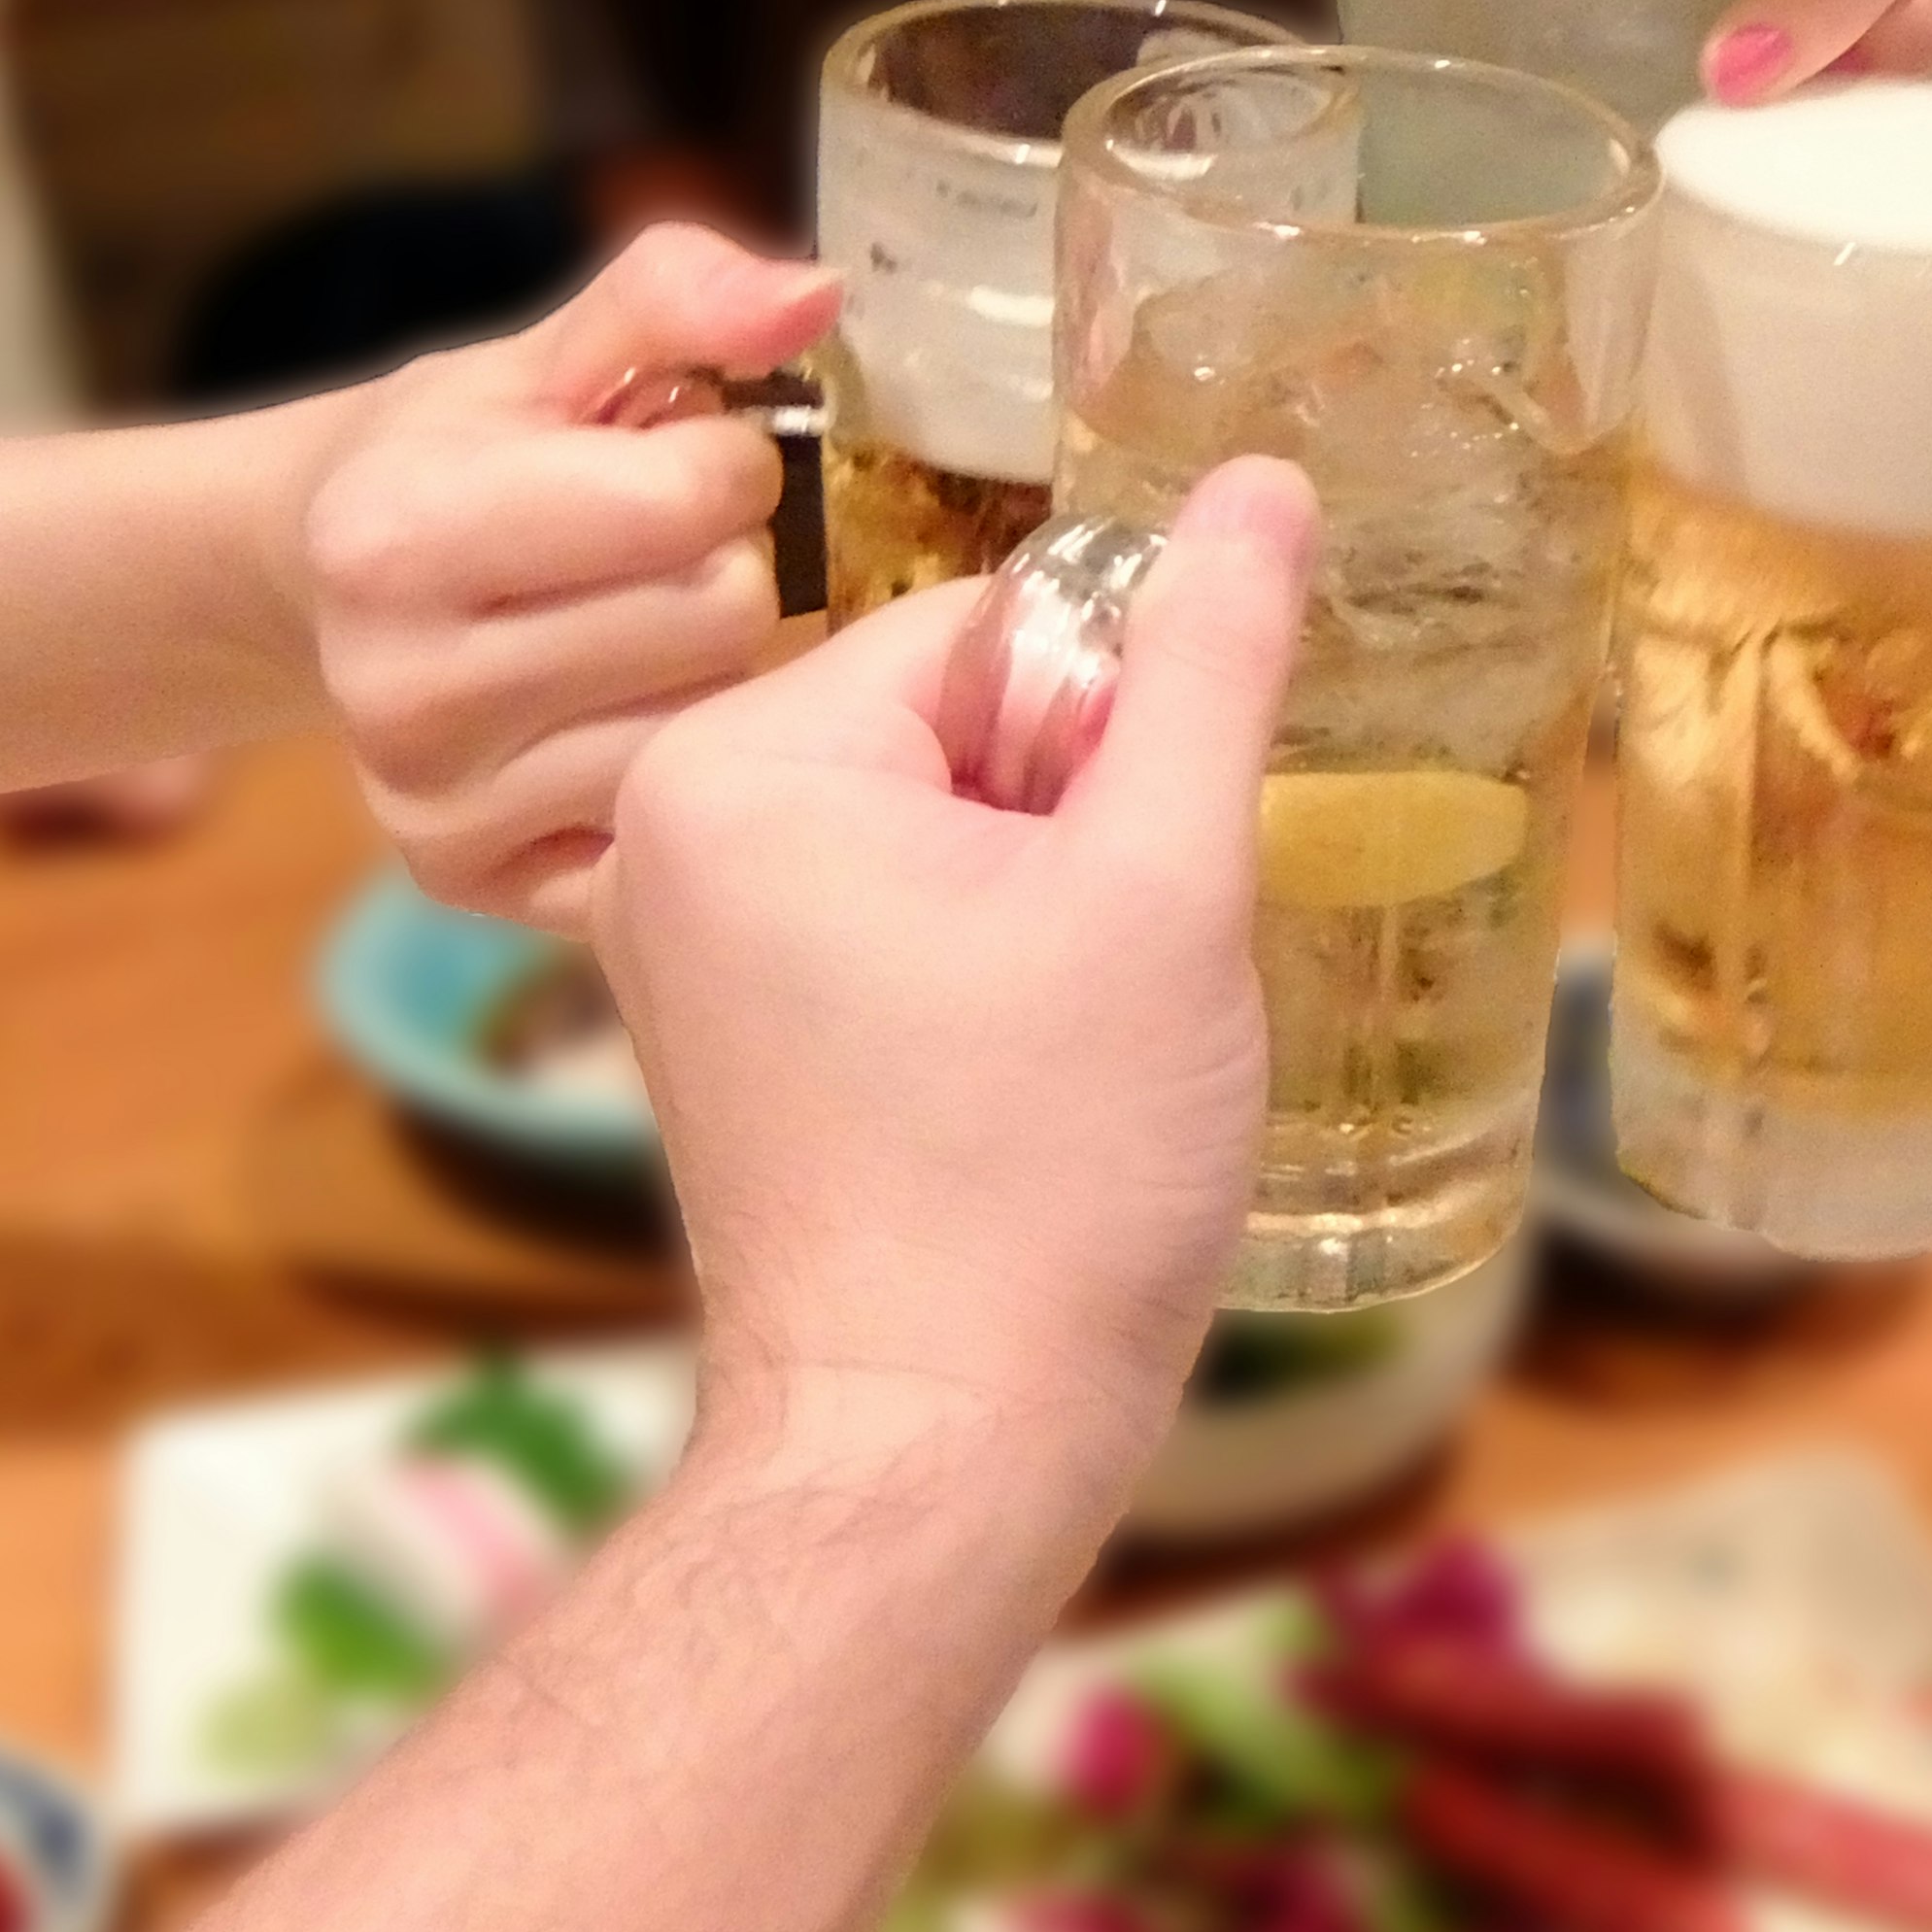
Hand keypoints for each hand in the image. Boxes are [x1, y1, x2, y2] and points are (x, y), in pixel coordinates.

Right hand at [295, 226, 841, 930]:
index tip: (678, 458)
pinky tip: (623, 713)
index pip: (695, 500)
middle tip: (659, 553)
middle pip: (722, 618)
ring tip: (642, 628)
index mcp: (399, 533)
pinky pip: (672, 824)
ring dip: (715, 669)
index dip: (725, 463)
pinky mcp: (470, 881)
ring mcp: (431, 805)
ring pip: (715, 728)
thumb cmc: (462, 451)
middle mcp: (399, 689)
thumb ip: (678, 297)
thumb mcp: (552, 352)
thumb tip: (814, 297)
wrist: (317, 579)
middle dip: (725, 564)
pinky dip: (679, 765)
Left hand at [592, 460, 1314, 1493]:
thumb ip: (1209, 661)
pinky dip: (990, 959)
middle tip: (1118, 972)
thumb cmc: (1046, 1171)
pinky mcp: (727, 1029)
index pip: (992, 624)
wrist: (934, 1448)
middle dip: (1080, 815)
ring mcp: (685, 939)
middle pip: (961, 715)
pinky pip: (893, 909)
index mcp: (741, 761)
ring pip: (944, 817)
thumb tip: (1262, 483)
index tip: (1149, 873)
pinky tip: (1030, 1073)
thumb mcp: (1163, 881)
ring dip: (1050, 891)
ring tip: (1077, 1034)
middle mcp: (669, 829)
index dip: (1119, 728)